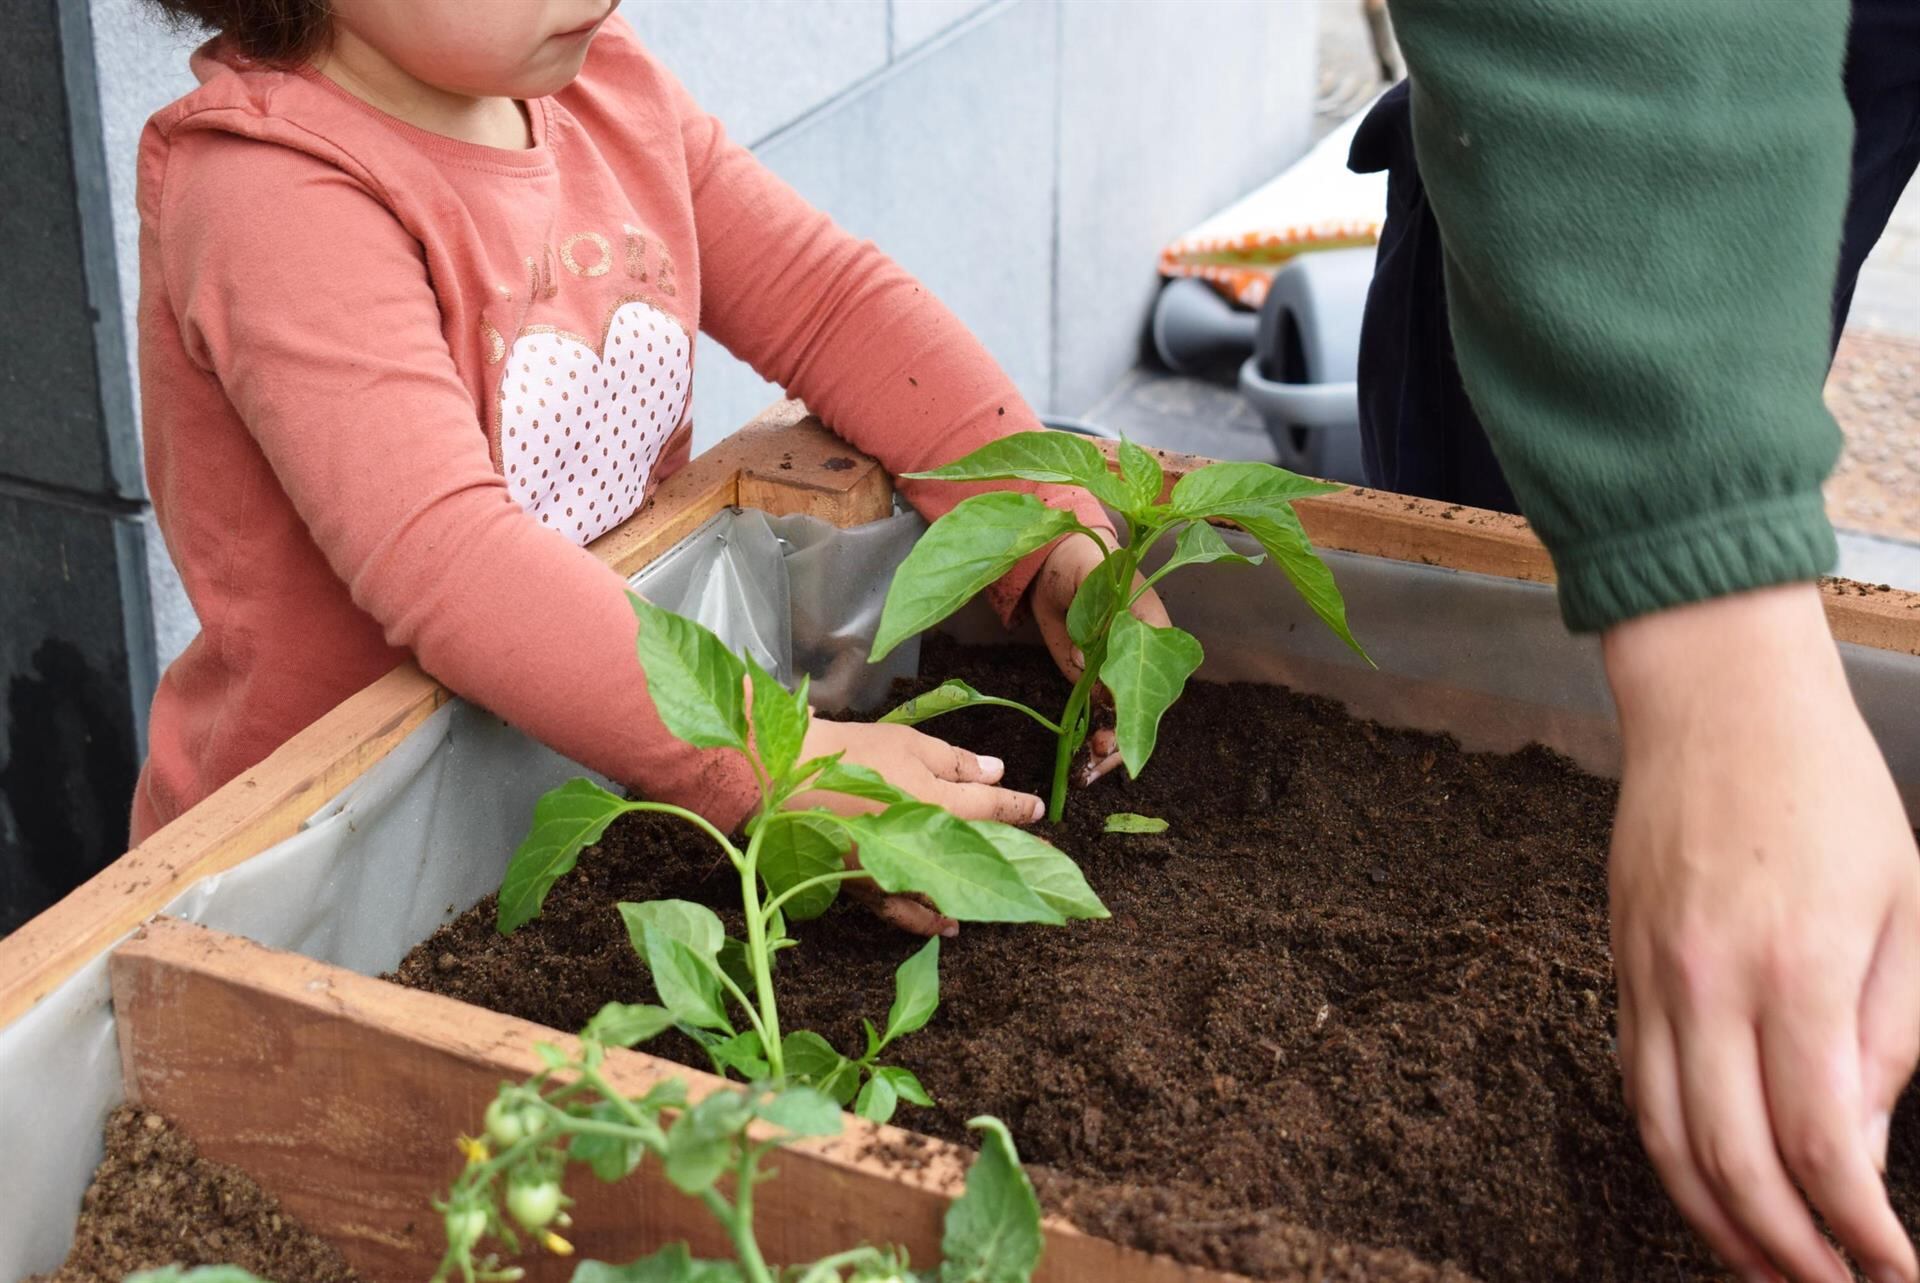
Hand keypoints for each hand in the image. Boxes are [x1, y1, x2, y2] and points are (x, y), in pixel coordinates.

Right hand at [787, 718, 1045, 937]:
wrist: (784, 780)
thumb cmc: (850, 754)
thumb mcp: (909, 744)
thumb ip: (955, 762)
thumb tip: (996, 772)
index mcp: (940, 806)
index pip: (992, 808)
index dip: (1018, 808)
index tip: (1039, 809)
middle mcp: (925, 849)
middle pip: (982, 856)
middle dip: (1015, 857)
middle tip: (1043, 863)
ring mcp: (896, 875)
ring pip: (952, 894)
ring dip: (981, 897)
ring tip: (1003, 901)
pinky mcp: (866, 890)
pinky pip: (905, 916)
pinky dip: (929, 923)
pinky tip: (947, 926)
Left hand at [1031, 531, 1172, 779]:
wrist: (1054, 563)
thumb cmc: (1083, 561)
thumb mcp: (1091, 575)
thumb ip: (1097, 610)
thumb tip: (1089, 658)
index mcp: (1154, 631)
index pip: (1164, 678)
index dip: (1145, 706)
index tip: (1121, 723)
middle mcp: (1142, 659)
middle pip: (1146, 709)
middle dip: (1127, 738)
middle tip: (1100, 755)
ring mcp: (1118, 672)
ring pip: (1124, 721)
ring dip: (1110, 749)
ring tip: (1088, 768)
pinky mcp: (1093, 681)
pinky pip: (1100, 717)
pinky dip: (1092, 742)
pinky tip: (1083, 762)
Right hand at [1605, 584, 1919, 1282]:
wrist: (1713, 699)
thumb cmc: (1825, 787)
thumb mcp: (1902, 905)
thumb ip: (1887, 1037)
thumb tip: (1856, 1154)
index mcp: (1793, 967)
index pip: (1816, 1144)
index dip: (1855, 1232)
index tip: (1890, 1274)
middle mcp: (1705, 983)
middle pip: (1729, 1163)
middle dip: (1784, 1252)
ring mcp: (1647, 976)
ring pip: (1662, 1138)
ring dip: (1714, 1223)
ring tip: (1768, 1265)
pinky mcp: (1619, 965)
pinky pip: (1635, 1084)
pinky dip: (1670, 1155)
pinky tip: (1712, 1184)